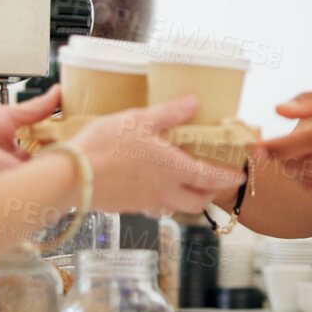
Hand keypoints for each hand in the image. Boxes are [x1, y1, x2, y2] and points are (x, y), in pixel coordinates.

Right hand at [74, 96, 245, 215]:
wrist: (72, 177)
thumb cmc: (105, 145)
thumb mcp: (138, 120)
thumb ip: (169, 113)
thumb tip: (194, 103)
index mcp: (173, 168)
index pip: (210, 177)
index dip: (227, 177)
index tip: (240, 176)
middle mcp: (164, 190)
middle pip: (198, 202)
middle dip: (210, 193)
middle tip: (214, 182)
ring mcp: (145, 202)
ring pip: (176, 208)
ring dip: (187, 199)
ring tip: (185, 185)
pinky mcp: (128, 207)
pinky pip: (154, 209)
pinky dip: (162, 202)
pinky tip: (154, 190)